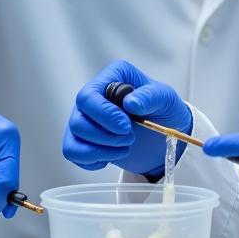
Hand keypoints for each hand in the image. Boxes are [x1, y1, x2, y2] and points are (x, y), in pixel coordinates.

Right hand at [62, 60, 191, 175]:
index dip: (104, 115)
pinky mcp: (84, 138)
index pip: (89, 96)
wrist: (164, 132)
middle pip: (78, 120)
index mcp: (112, 77)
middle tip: (130, 138)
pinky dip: (93, 160)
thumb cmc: (164, 109)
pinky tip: (112, 155)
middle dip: (105, 136)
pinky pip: (73, 152)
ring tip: (125, 147)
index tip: (126, 127)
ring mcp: (86, 117)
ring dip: (101, 150)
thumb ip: (150, 97)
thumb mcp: (165, 99)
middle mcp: (94, 96)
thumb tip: (131, 102)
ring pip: (74, 138)